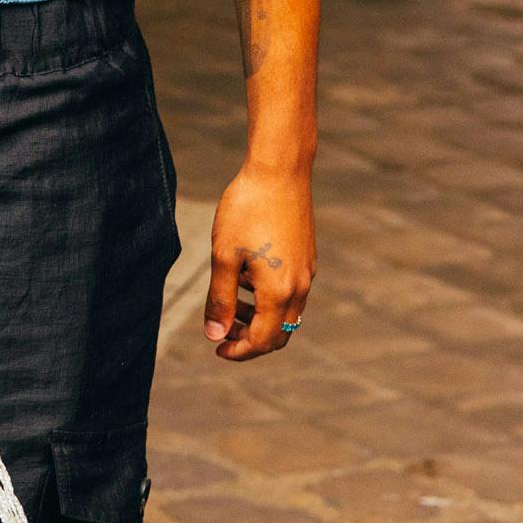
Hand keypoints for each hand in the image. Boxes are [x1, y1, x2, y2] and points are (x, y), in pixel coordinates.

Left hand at [204, 163, 315, 359]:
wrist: (279, 170)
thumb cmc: (247, 209)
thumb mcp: (225, 255)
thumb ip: (220, 299)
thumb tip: (215, 335)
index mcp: (280, 291)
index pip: (263, 341)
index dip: (238, 351)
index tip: (216, 347)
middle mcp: (300, 287)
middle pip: (279, 334)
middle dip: (251, 340)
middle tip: (222, 330)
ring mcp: (307, 272)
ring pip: (286, 314)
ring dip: (260, 319)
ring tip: (231, 302)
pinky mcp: (307, 257)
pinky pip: (292, 293)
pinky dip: (270, 299)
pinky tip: (247, 276)